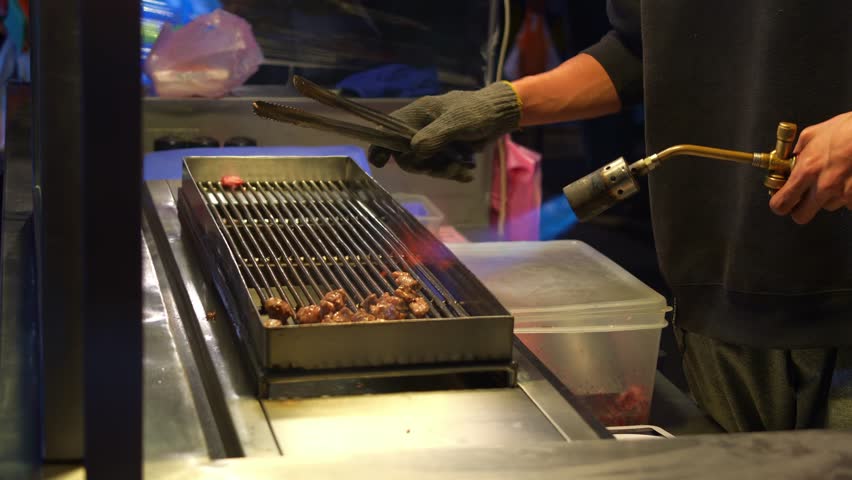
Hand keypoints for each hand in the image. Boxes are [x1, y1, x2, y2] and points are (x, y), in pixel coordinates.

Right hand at [367, 81, 520, 181]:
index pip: (389, 129)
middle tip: (444, 167)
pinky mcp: (446, 152)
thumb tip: (414, 151)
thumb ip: (435, 136)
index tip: (380, 162)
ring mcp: (433, 142)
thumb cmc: (477, 112)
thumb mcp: (457, 122)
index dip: (381, 145)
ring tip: (463, 169)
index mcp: (418, 115)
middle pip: (407, 155)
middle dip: (425, 165)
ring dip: (443, 171)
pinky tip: (467, 173)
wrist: (501, 116)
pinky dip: (453, 173)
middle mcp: (421, 129)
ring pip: (425, 165)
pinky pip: (441, 168)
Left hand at [769, 112, 851, 223]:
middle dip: (801, 209)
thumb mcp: (812, 134)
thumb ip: (797, 152)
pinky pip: (847, 203)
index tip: (782, 202)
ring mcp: (844, 193)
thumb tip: (789, 162)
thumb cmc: (848, 129)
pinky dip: (848, 195)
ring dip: (828, 197)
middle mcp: (824, 185)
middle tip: (805, 198)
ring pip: (827, 206)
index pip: (782, 203)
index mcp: (807, 170)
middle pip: (801, 216)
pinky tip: (850, 178)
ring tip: (838, 176)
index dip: (780, 205)